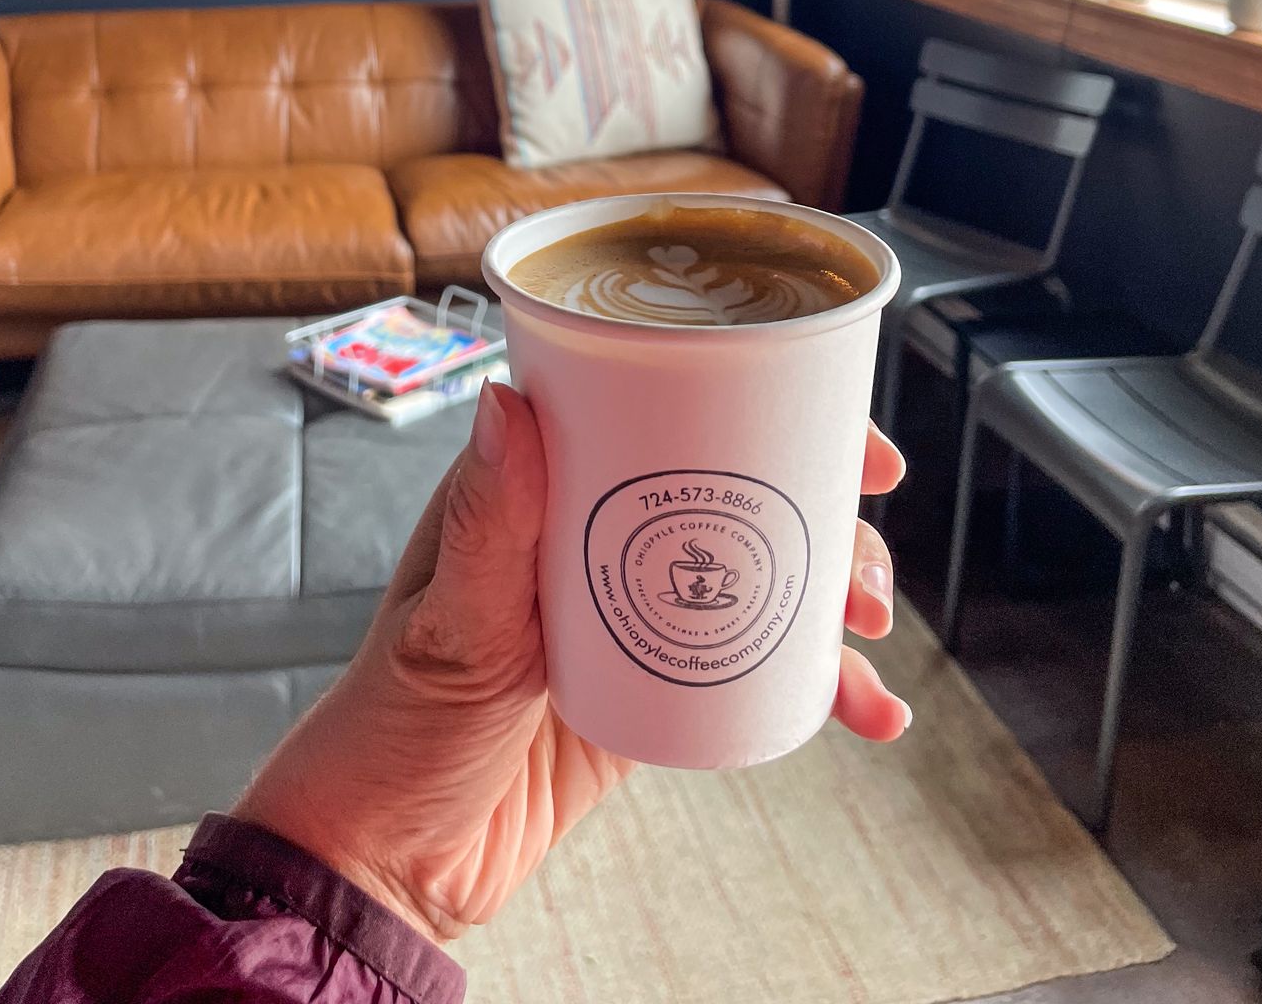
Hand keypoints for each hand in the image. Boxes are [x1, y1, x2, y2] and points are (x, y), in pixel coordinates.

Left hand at [235, 383, 908, 945]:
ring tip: (869, 631)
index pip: (659, 405)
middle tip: (865, 551)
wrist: (397, 862)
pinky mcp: (659, 684)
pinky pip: (756, 665)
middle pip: (737, 482)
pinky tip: (867, 713)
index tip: (838, 421)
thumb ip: (487, 525)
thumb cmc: (392, 730)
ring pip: (762, 569)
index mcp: (539, 487)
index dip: (759, 399)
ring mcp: (635, 605)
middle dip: (825, 506)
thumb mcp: (449, 625)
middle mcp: (596, 529)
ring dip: (834, 591)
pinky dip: (820, 685)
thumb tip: (510, 401)